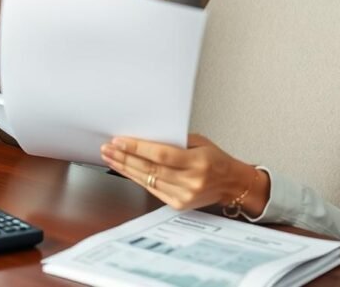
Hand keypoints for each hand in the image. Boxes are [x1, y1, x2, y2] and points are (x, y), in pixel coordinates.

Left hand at [100, 134, 269, 215]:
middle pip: (150, 168)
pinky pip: (152, 189)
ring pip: (147, 180)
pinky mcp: (178, 204)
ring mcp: (184, 195)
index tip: (119, 141)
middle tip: (108, 149)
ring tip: (110, 158)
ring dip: (125, 168)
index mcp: (198, 162)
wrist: (232, 184)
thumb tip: (144, 135)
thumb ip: (174, 140)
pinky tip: (125, 169)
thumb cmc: (216, 160)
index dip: (137, 148)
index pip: (161, 154)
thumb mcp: (200, 143)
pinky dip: (137, 178)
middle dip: (125, 157)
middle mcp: (191, 181)